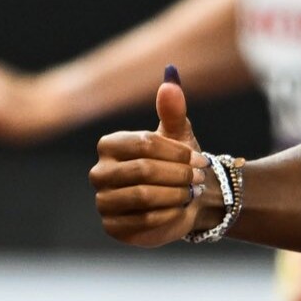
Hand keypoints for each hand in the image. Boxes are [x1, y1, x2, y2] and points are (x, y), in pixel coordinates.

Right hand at [90, 73, 206, 246]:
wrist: (183, 202)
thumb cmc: (177, 165)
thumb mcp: (179, 135)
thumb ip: (173, 108)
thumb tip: (171, 74)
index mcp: (109, 144)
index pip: (144, 144)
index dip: (176, 153)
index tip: (201, 160)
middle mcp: (99, 172)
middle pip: (143, 171)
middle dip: (179, 175)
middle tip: (200, 179)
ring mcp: (103, 201)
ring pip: (143, 196)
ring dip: (176, 195)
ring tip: (193, 192)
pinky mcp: (112, 227)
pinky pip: (144, 221)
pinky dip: (170, 215)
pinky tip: (182, 209)